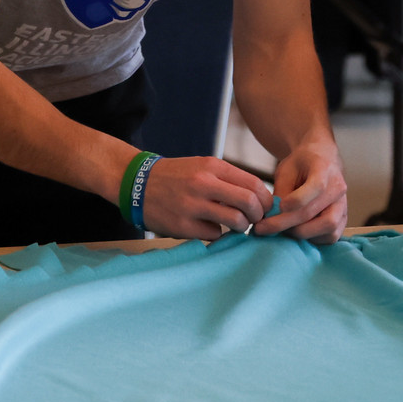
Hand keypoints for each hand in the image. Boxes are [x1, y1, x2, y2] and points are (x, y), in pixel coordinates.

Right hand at [138, 156, 270, 239]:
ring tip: (235, 226)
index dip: (265, 200)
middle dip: (258, 216)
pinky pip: (215, 235)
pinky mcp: (183, 226)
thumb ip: (229, 179)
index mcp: (212, 166)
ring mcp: (193, 205)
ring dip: (241, 228)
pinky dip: (217, 234)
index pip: (254, 184)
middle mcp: (204, 183)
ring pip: (236, 222)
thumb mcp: (202, 166)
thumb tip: (260, 199)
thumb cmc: (177, 176)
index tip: (264, 208)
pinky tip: (209, 227)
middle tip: (254, 220)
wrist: (137, 183)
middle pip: (249, 203)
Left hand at [254, 143, 347, 242]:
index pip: (317, 187)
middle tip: (267, 227)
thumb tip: (274, 217)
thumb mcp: (286, 170)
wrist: (320, 159)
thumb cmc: (300, 165)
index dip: (296, 200)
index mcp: (324, 169)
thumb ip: (282, 192)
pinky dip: (314, 238)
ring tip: (284, 230)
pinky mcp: (343, 218)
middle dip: (290, 224)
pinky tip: (298, 231)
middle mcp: (338, 188)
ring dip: (303, 233)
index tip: (279, 206)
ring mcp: (343, 205)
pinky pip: (332, 236)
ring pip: (329, 227)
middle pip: (319, 213)